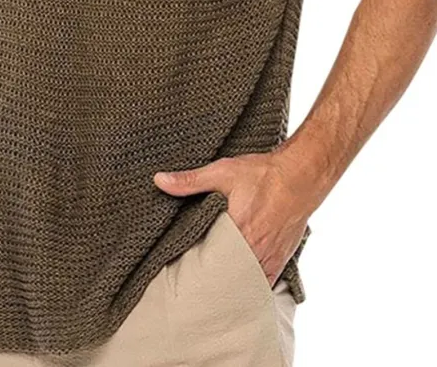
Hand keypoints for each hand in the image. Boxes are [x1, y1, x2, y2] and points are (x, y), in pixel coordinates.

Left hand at [153, 151, 310, 286]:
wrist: (300, 176)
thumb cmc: (263, 174)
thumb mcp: (223, 172)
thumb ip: (190, 180)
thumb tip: (159, 180)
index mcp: (236, 230)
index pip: (206, 259)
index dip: (190, 267)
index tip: (174, 270)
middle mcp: (254, 250)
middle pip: (224, 276)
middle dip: (206, 280)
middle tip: (187, 284)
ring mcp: (268, 258)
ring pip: (243, 283)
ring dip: (227, 284)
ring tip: (207, 288)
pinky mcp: (279, 261)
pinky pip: (262, 284)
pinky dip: (248, 285)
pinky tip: (234, 286)